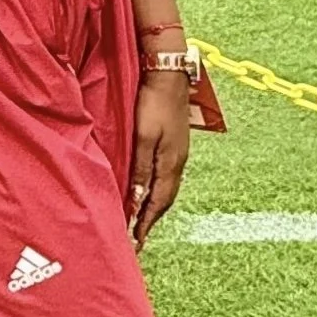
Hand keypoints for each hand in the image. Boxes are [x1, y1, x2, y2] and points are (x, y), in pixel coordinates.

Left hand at [128, 69, 190, 247]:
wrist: (169, 74)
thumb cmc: (153, 103)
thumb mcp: (143, 138)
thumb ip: (140, 169)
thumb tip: (137, 200)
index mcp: (171, 163)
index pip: (158, 203)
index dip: (146, 224)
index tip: (137, 242)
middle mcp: (178, 161)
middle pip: (164, 199)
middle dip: (151, 219)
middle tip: (138, 237)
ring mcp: (179, 152)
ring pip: (166, 188)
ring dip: (154, 205)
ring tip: (141, 218)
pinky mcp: (176, 142)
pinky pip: (166, 175)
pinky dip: (157, 189)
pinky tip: (149, 188)